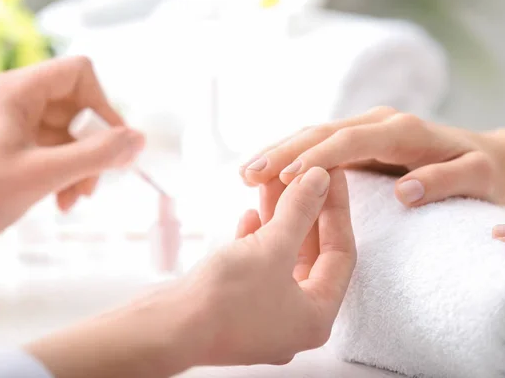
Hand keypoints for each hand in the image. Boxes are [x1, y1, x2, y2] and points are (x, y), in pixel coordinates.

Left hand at [0, 56, 143, 239]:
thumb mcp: (42, 174)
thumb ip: (95, 156)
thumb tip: (138, 140)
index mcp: (18, 93)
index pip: (79, 74)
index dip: (102, 104)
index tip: (112, 140)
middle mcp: (20, 102)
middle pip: (80, 108)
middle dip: (93, 146)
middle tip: (93, 179)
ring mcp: (19, 126)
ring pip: (72, 134)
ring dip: (83, 167)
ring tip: (74, 198)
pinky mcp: (19, 148)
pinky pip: (59, 152)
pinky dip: (68, 175)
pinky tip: (61, 200)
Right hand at [27, 167, 356, 377]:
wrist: (163, 330)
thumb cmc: (225, 299)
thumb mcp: (271, 248)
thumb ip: (300, 211)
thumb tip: (320, 178)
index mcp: (316, 316)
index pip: (341, 254)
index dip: (338, 210)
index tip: (333, 176)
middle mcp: (294, 320)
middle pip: (311, 254)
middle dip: (305, 211)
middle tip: (305, 174)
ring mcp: (264, 315)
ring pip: (281, 257)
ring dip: (279, 219)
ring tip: (273, 182)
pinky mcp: (237, 307)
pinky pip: (257, 267)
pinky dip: (257, 240)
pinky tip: (249, 214)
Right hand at [239, 107, 500, 206]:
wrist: (482, 156)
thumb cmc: (481, 170)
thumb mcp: (477, 177)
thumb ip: (444, 181)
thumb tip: (403, 193)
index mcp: (402, 130)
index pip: (350, 141)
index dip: (316, 158)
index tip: (286, 178)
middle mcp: (379, 123)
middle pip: (321, 132)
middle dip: (283, 151)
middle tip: (248, 173)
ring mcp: (366, 130)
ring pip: (314, 135)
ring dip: (279, 152)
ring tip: (246, 173)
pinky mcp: (359, 141)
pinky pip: (319, 145)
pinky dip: (292, 156)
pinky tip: (269, 173)